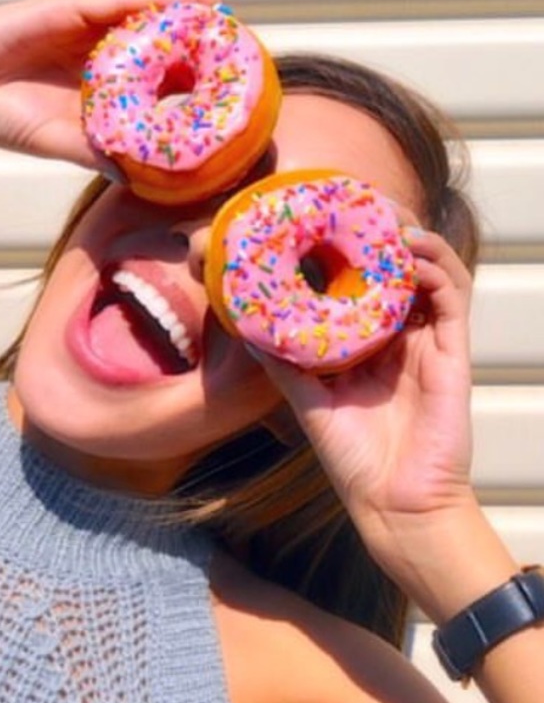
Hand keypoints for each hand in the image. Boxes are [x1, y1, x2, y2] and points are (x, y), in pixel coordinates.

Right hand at [0, 0, 216, 168]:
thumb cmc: (1, 116)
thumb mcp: (61, 143)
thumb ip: (101, 155)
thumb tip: (141, 180)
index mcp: (98, 80)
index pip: (153, 68)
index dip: (188, 70)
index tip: (222, 82)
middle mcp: (97, 47)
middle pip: (157, 27)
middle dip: (195, 31)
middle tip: (231, 40)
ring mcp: (84, 25)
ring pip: (144, 1)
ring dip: (181, 0)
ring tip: (214, 7)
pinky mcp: (67, 9)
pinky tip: (178, 2)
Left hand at [251, 227, 476, 557]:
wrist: (393, 503)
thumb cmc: (353, 457)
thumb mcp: (307, 401)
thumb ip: (284, 363)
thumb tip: (247, 329)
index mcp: (370, 346)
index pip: (363, 284)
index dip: (349, 251)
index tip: (323, 219)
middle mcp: (402, 338)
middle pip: (398, 269)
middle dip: (381, 230)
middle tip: (355, 199)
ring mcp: (430, 343)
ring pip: (430, 272)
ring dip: (411, 238)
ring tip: (383, 214)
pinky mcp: (454, 354)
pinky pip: (453, 298)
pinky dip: (436, 267)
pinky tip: (410, 248)